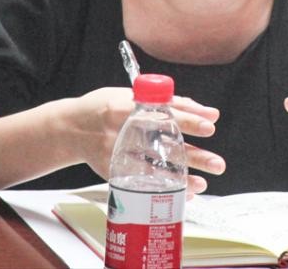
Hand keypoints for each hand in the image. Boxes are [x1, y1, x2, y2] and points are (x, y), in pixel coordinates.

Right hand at [68, 87, 224, 194]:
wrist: (70, 129)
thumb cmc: (105, 107)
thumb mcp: (131, 95)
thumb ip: (169, 102)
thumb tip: (207, 112)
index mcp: (127, 107)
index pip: (164, 113)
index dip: (189, 119)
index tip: (211, 125)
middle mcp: (122, 132)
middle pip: (164, 145)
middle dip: (194, 155)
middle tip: (217, 163)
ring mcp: (117, 154)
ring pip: (154, 169)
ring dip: (182, 178)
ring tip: (204, 183)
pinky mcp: (113, 171)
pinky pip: (142, 182)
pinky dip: (163, 188)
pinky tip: (181, 192)